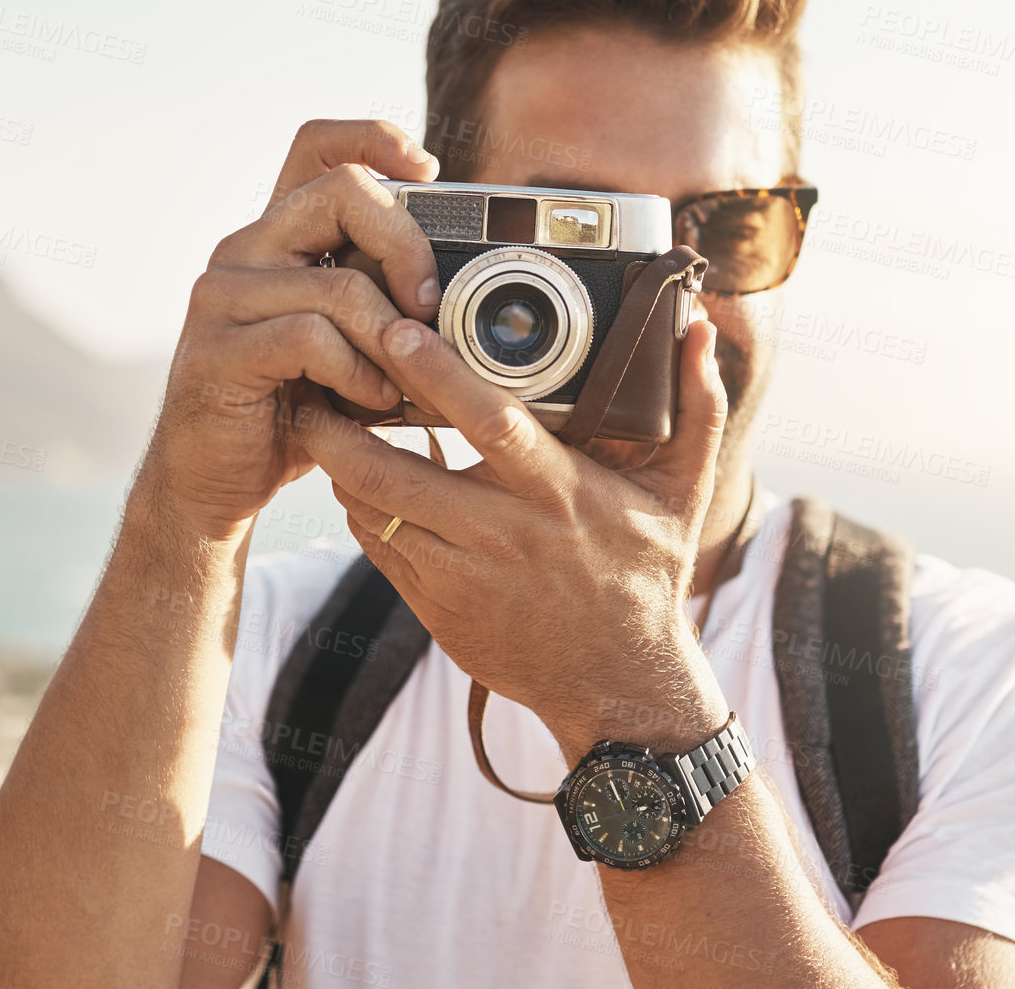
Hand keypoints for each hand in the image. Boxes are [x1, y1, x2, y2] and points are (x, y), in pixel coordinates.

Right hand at [134, 120, 439, 540]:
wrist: (215, 483)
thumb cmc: (291, 412)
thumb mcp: (350, 346)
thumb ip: (383, 302)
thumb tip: (465, 287)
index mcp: (277, 238)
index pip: (317, 145)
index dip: (376, 139)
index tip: (429, 171)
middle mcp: (243, 250)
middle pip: (341, 190)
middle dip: (407, 245)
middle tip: (430, 305)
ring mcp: (223, 297)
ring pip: (338, 282)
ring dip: (392, 338)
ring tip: (405, 381)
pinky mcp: (218, 350)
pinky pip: (310, 338)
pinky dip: (358, 373)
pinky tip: (370, 401)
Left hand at [289, 314, 730, 755]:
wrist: (619, 686)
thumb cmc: (647, 577)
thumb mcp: (684, 494)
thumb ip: (697, 407)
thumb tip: (702, 328)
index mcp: (559, 492)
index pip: (489, 421)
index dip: (435, 374)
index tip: (395, 330)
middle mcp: (503, 532)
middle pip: (395, 471)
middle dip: (341, 424)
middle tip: (312, 376)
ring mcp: (461, 575)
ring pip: (371, 510)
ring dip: (337, 463)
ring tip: (317, 417)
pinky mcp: (435, 607)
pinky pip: (376, 546)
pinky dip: (358, 507)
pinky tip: (350, 477)